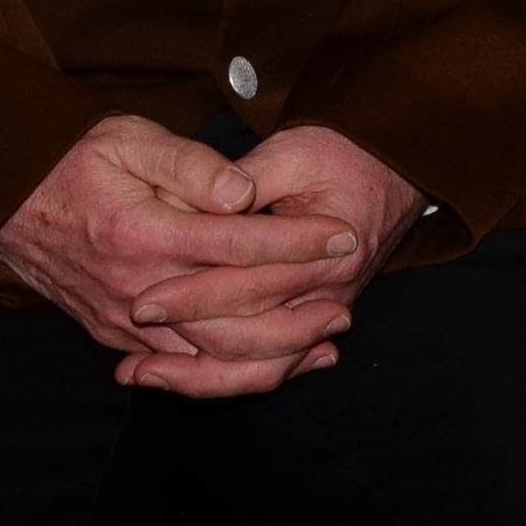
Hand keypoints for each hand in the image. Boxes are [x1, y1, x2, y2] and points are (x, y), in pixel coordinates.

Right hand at [0, 116, 366, 398]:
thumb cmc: (72, 161)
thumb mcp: (128, 139)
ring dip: (274, 354)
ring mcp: (124, 321)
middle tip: (345, 301)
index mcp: (142, 233)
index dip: (295, 243)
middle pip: (232, 319)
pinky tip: (273, 361)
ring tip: (324, 342)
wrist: (5, 202)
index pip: (236, 245)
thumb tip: (244, 195)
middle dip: (297, 313)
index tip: (341, 235)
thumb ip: (190, 165)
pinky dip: (232, 371)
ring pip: (211, 358)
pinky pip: (183, 369)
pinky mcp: (117, 338)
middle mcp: (135, 288)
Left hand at [127, 124, 427, 386]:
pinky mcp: (314, 318)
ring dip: (201, 376)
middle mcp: (330, 293)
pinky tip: (179, 375)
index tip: (143, 300)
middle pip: (251, 336)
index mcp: (326, 252)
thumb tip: (214, 199)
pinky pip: (271, 363)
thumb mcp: (296, 150)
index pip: (248, 286)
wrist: (394, 167)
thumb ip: (252, 175)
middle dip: (186, 343)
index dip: (194, 296)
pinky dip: (226, 375)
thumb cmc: (342, 153)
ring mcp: (325, 312)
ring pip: (262, 365)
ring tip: (142, 374)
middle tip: (131, 343)